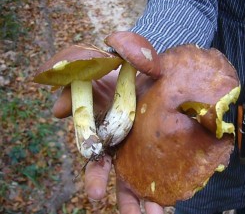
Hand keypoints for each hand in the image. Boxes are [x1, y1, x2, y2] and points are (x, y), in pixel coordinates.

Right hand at [52, 71, 162, 213]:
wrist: (143, 61)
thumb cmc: (114, 65)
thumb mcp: (92, 71)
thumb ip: (73, 88)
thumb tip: (57, 112)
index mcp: (102, 130)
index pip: (95, 160)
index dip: (94, 178)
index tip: (96, 196)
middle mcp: (118, 141)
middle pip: (119, 178)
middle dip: (123, 201)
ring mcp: (137, 143)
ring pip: (138, 178)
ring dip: (144, 201)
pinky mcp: (153, 140)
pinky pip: (158, 164)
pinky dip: (164, 183)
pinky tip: (172, 199)